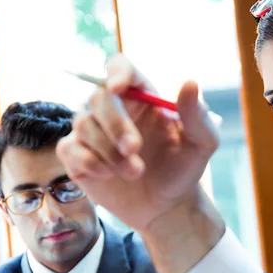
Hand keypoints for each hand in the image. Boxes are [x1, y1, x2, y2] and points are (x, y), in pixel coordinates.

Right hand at [56, 54, 225, 272]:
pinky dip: (90, 162)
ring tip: (135, 172)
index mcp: (142, 96)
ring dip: (110, 151)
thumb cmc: (184, 168)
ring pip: (83, 124)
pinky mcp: (77, 156)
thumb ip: (197, 114)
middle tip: (134, 149)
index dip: (116, 72)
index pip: (120, 67)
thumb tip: (190, 82)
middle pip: (99, 97)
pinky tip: (110, 174)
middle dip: (116, 123)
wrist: (168, 205)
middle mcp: (115, 108)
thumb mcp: (202, 143)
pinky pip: (69, 148)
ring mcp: (93, 131)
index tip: (120, 87)